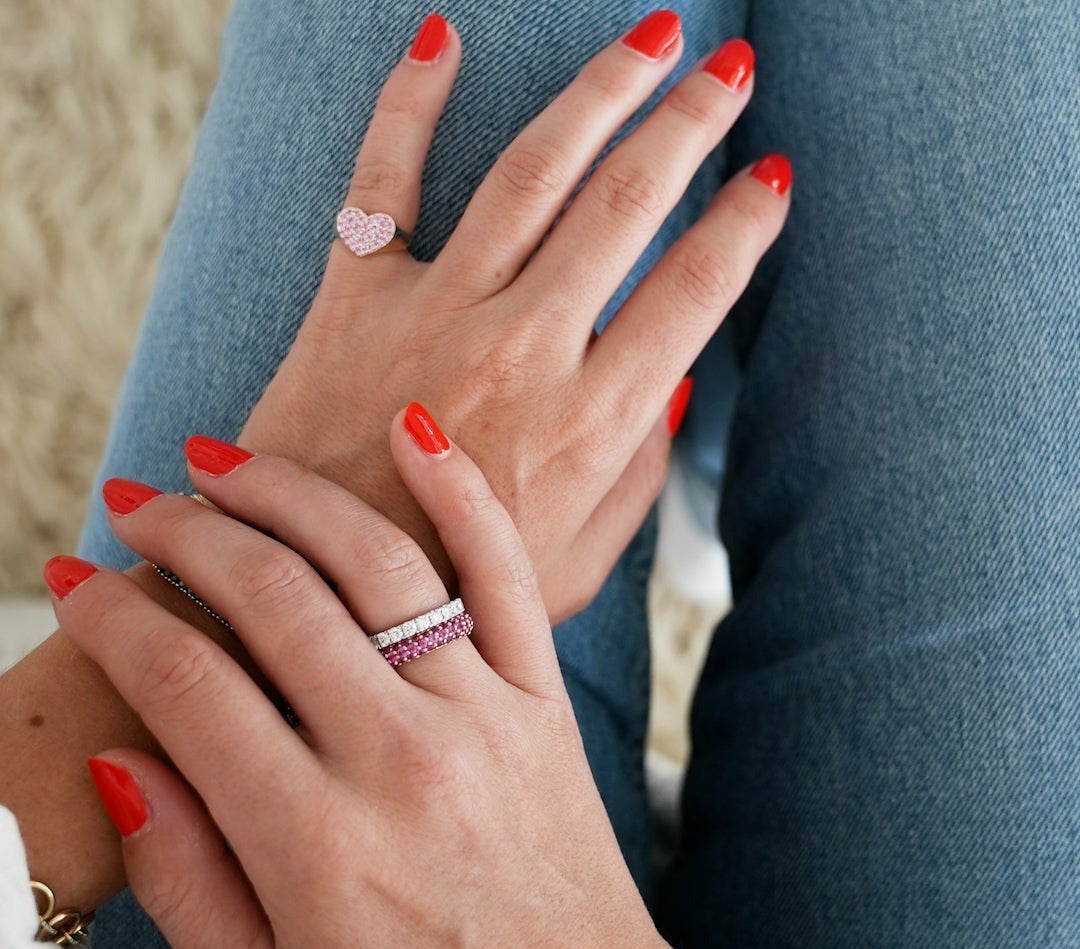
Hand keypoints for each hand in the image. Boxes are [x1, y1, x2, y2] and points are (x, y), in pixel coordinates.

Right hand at [47, 410, 807, 948]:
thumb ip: (181, 880)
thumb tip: (123, 758)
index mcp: (313, 842)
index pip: (182, 685)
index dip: (111, 619)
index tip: (76, 582)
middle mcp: (398, 757)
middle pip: (269, 598)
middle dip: (184, 534)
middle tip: (139, 502)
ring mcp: (483, 715)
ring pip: (374, 561)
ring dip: (288, 493)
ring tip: (226, 460)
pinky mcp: (543, 698)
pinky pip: (505, 572)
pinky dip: (460, 491)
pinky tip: (411, 428)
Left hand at [240, 11, 788, 621]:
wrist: (317, 601)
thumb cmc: (456, 596)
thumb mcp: (580, 566)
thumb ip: (638, 478)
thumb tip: (679, 387)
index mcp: (591, 424)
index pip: (693, 294)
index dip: (743, 228)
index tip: (772, 178)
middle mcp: (522, 352)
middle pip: (626, 206)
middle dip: (691, 126)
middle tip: (732, 72)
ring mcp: (435, 315)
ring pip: (533, 172)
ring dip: (601, 92)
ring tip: (654, 39)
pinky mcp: (353, 300)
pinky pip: (383, 178)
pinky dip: (409, 103)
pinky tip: (441, 37)